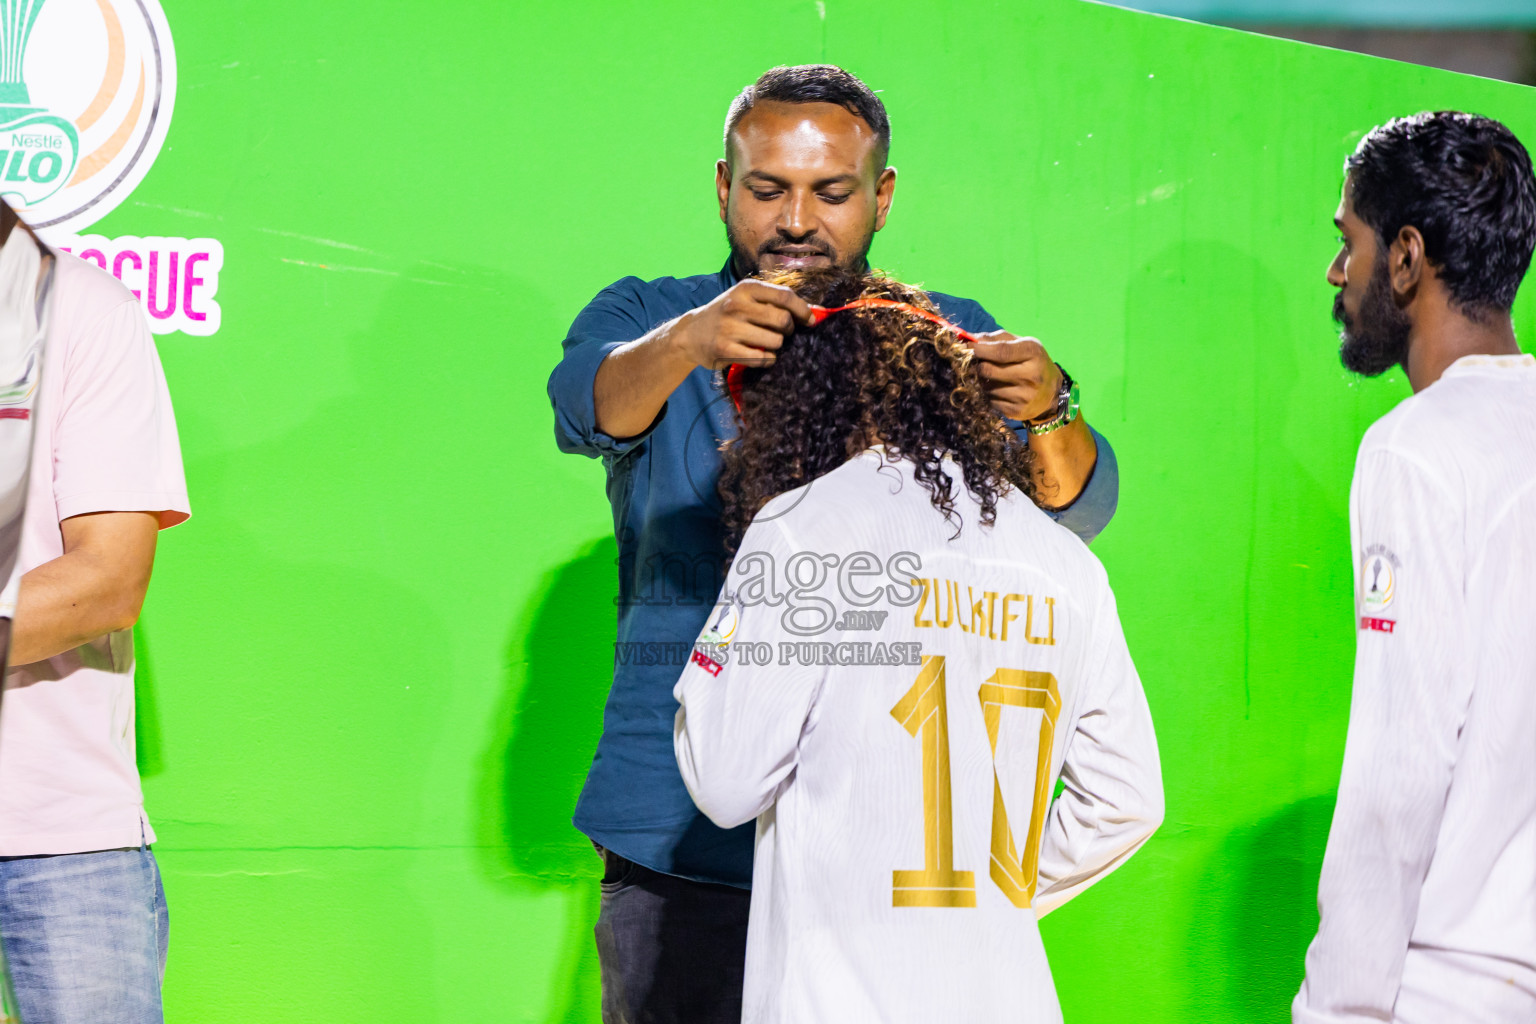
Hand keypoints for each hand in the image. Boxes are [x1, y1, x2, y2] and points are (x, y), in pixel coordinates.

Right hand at [669, 280, 812, 370]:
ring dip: (776, 346)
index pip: (785, 296)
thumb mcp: (745, 298)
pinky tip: (759, 355)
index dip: (803, 310)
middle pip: (783, 321)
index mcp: (745, 288)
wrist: (690, 333)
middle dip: (789, 330)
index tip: (810, 320)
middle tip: (782, 333)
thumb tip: (814, 310)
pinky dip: (767, 359)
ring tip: (765, 343)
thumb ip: (773, 300)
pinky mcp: (725, 349)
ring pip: (775, 342)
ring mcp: (730, 328)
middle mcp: (737, 305)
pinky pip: (762, 358)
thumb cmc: (727, 315)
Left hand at [968, 332, 1062, 422]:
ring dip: (983, 381)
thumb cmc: (1030, 361)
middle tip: (976, 362)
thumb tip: (966, 338)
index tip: (966, 347)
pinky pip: (990, 401)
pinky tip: (998, 390)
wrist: (1051, 392)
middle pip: (989, 370)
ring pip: (987, 387)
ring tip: (992, 377)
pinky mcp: (1018, 411)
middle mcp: (1032, 375)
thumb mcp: (1020, 343)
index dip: (980, 349)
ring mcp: (1026, 395)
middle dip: (977, 365)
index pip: (1001, 351)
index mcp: (1033, 352)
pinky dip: (989, 394)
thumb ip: (995, 339)